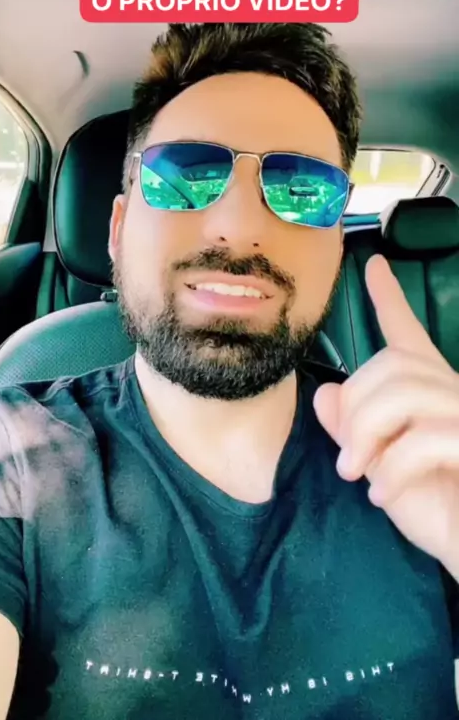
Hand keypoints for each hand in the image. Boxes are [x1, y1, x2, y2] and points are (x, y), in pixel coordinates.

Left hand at [313, 254, 458, 579]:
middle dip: (355, 410)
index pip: (407, 333)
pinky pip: (424, 438)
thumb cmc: (433, 506)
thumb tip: (325, 393)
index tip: (375, 264)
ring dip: (366, 436)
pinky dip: (393, 469)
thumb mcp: (380, 466)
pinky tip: (383, 495)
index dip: (389, 298)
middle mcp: (452, 392)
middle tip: (347, 462)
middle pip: (391, 364)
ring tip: (359, 475)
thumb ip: (352, 430)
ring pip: (403, 392)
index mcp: (429, 391)